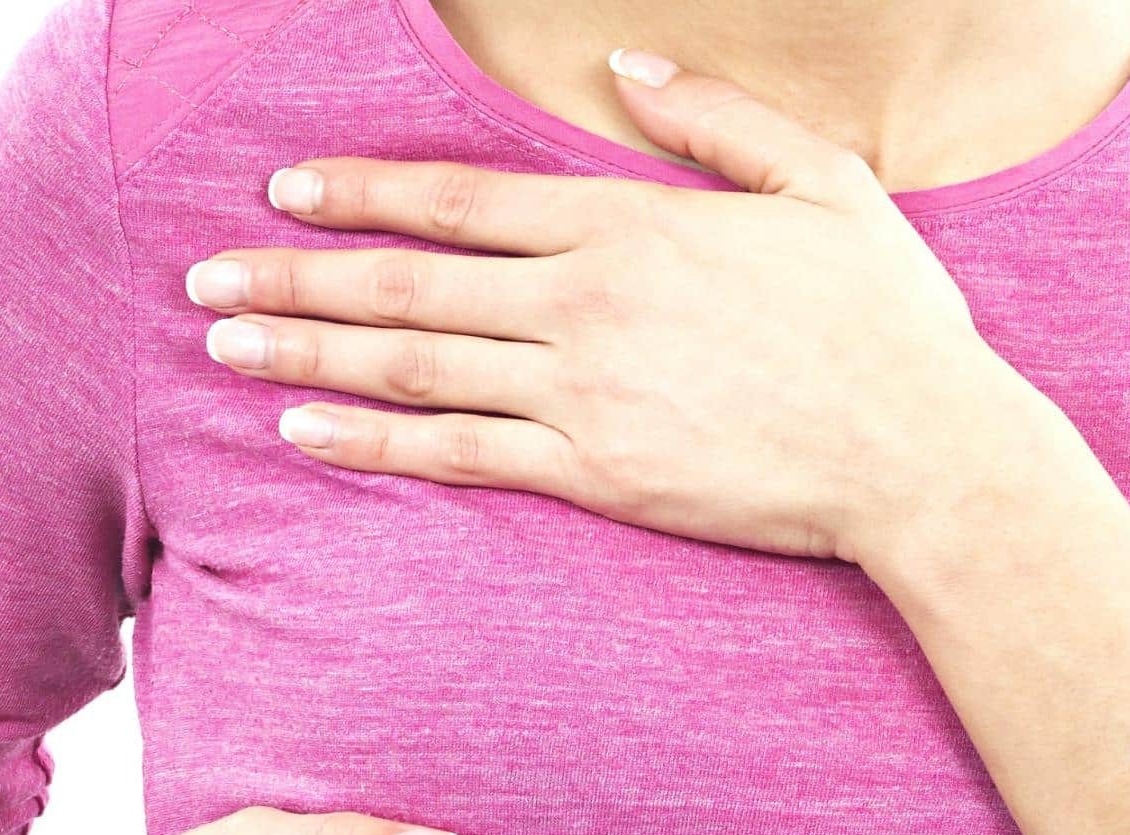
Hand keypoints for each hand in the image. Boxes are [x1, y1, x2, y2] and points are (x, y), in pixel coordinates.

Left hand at [187, 50, 1080, 572]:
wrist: (925, 454)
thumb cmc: (884, 321)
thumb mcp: (821, 181)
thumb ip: (713, 117)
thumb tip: (626, 65)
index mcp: (628, 223)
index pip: (459, 197)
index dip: (362, 191)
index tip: (286, 189)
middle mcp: (583, 301)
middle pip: (407, 283)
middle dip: (296, 276)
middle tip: (205, 279)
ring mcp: (581, 391)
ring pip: (412, 366)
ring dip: (308, 353)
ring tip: (225, 348)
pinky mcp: (594, 475)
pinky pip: (459, 453)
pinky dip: (373, 443)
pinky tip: (305, 432)